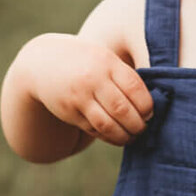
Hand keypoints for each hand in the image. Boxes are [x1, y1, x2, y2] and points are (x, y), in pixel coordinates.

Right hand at [27, 34, 153, 146]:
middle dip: (138, 124)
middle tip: (143, 128)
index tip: (150, 113)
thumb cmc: (86, 61)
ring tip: (132, 137)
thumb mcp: (104, 58)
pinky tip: (116, 135)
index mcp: (106, 62)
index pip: (134, 87)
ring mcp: (79, 97)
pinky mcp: (69, 112)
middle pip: (122, 109)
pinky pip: (94, 129)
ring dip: (124, 136)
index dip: (147, 105)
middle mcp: (92, 79)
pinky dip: (108, 136)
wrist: (44, 63)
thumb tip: (149, 105)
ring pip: (107, 124)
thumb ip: (124, 76)